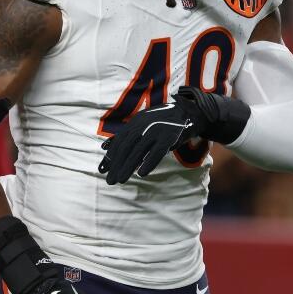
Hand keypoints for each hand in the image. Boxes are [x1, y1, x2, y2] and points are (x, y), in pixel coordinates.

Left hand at [99, 86, 248, 183]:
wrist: (190, 113)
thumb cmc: (164, 122)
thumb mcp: (141, 125)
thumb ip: (124, 136)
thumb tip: (103, 148)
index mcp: (136, 122)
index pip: (119, 142)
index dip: (110, 157)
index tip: (102, 170)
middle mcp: (144, 125)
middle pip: (126, 148)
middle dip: (116, 165)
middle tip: (109, 180)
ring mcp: (157, 130)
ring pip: (138, 151)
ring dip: (128, 167)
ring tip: (121, 180)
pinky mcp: (169, 136)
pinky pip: (157, 152)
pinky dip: (149, 162)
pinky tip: (142, 173)